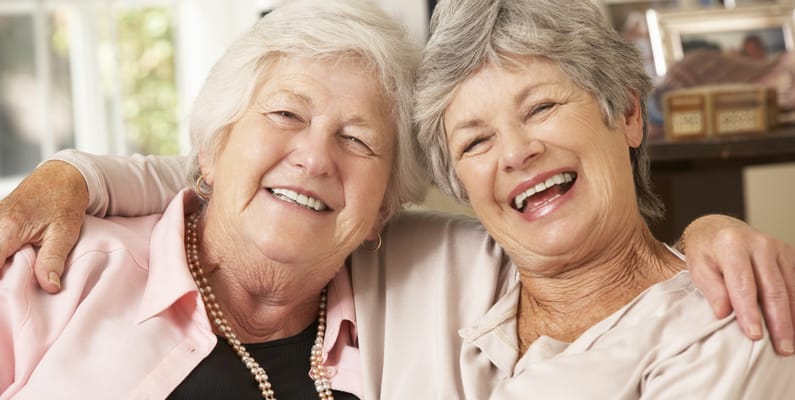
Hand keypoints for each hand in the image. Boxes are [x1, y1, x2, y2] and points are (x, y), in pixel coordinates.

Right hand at [0, 161, 87, 292]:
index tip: (6, 300)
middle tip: (12, 295)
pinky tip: (9, 268)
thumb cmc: (64, 201)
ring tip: (13, 284)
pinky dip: (1, 258)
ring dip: (1, 268)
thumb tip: (50, 287)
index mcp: (7, 227)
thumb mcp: (65, 232)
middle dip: (0, 277)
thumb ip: (54, 259)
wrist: (62, 177)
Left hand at [682, 214, 794, 355]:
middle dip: (780, 322)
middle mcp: (760, 245)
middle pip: (774, 289)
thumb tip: (724, 313)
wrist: (719, 229)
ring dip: (793, 318)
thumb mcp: (698, 267)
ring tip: (791, 343)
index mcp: (733, 246)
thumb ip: (712, 289)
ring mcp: (778, 248)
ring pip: (792, 288)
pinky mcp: (789, 254)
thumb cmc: (707, 252)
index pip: (744, 285)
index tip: (755, 336)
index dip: (750, 313)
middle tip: (782, 348)